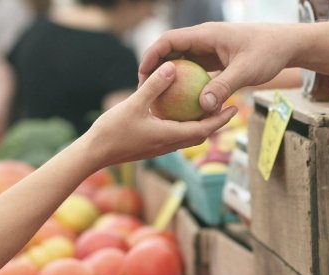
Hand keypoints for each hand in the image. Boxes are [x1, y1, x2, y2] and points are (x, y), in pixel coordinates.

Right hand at [82, 61, 236, 167]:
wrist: (94, 154)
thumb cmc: (112, 130)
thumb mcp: (134, 104)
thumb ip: (154, 86)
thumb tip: (172, 67)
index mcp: (169, 136)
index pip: (204, 130)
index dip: (221, 119)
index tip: (234, 108)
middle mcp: (169, 144)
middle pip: (200, 135)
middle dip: (216, 122)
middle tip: (228, 106)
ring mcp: (160, 147)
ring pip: (188, 136)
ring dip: (200, 124)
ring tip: (207, 108)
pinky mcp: (151, 146)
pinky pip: (174, 134)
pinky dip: (183, 124)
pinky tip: (178, 111)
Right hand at [139, 22, 298, 112]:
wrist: (286, 45)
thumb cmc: (268, 52)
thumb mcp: (246, 71)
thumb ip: (224, 87)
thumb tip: (203, 107)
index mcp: (206, 35)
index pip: (169, 40)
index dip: (152, 55)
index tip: (142, 74)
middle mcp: (205, 40)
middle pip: (171, 51)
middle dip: (156, 68)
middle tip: (145, 90)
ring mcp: (210, 49)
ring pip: (182, 61)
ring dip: (170, 77)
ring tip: (159, 98)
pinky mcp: (216, 59)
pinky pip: (195, 70)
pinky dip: (187, 83)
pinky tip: (183, 102)